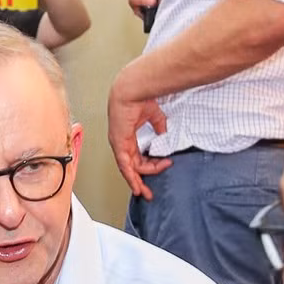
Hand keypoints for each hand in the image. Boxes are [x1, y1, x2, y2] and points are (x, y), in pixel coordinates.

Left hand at [106, 66, 171, 199]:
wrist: (132, 90)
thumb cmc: (140, 98)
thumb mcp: (153, 115)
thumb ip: (158, 125)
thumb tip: (164, 132)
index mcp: (127, 136)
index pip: (137, 157)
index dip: (149, 165)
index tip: (164, 165)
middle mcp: (121, 143)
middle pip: (132, 167)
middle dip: (141, 180)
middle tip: (148, 192)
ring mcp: (119, 145)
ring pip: (128, 170)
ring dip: (137, 182)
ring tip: (145, 192)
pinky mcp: (119, 144)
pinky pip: (124, 165)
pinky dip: (131, 177)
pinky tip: (136, 186)